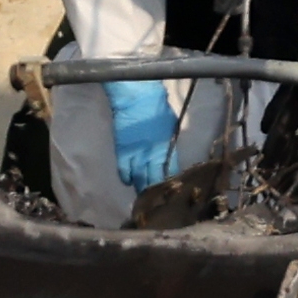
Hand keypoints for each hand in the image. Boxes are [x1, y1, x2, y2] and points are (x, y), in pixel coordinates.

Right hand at [104, 79, 182, 197]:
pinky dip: (127, 179)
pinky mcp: (122, 154)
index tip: (175, 190)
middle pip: (155, 182)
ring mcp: (136, 157)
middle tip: (159, 198)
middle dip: (158, 192)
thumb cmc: (158, 109)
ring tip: (146, 195)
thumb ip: (170, 145)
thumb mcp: (172, 128)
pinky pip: (124, 174)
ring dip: (143, 189)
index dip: (174, 184)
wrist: (137, 99)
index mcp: (168, 149)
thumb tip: (169, 156)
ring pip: (139, 181)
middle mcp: (152, 157)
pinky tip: (131, 180)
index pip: (172, 174)